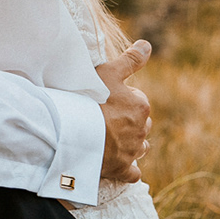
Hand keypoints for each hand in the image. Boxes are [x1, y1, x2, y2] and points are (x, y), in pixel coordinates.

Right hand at [94, 40, 152, 182]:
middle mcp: (141, 129)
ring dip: (130, 144)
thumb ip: (130, 60)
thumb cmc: (89, 100)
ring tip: (110, 140)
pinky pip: (132, 173)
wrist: (72, 133)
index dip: (122, 99)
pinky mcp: (122, 169)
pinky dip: (128, 170)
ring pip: (139, 147)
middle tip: (104, 118)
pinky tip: (119, 165)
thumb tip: (147, 45)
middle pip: (140, 124)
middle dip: (128, 122)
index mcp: (141, 106)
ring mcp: (132, 151)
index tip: (106, 99)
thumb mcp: (108, 73)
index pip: (138, 100)